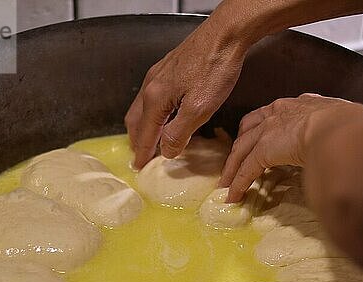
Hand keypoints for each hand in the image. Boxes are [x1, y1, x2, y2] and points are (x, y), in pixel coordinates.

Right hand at [125, 18, 247, 168]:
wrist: (226, 33)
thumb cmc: (215, 68)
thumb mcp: (199, 109)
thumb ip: (179, 133)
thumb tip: (166, 151)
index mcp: (155, 98)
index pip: (144, 134)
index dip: (142, 154)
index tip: (139, 168)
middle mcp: (151, 85)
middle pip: (136, 121)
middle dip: (137, 141)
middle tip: (142, 156)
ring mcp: (159, 74)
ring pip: (142, 107)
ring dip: (143, 126)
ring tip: (152, 139)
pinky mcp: (170, 67)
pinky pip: (152, 96)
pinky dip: (152, 112)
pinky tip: (166, 115)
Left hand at [219, 94, 362, 201]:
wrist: (341, 129)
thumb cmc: (354, 126)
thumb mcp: (347, 122)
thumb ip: (341, 130)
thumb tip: (350, 141)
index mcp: (302, 104)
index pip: (276, 114)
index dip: (266, 126)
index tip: (263, 136)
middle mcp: (280, 112)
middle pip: (250, 128)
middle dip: (242, 144)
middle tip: (235, 160)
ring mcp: (268, 130)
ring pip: (242, 149)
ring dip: (233, 167)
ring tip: (227, 183)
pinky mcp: (263, 150)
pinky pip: (245, 170)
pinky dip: (238, 184)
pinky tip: (233, 196)